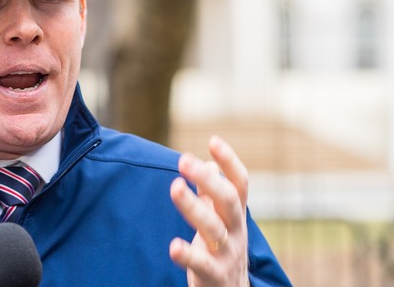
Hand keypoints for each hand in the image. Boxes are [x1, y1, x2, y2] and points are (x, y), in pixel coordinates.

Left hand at [169, 136, 249, 285]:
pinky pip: (202, 264)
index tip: (213, 140)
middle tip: (183, 160)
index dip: (230, 162)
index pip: (240, 184)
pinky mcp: (215, 275)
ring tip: (175, 187)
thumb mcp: (222, 221)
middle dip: (208, 179)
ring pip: (214, 228)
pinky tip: (173, 246)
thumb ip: (213, 194)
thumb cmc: (223, 251)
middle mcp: (236, 231)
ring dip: (193, 206)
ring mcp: (227, 254)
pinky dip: (188, 254)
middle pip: (228, 200)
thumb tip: (208, 163)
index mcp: (236, 215)